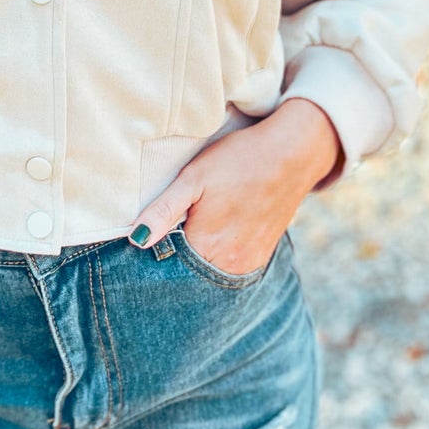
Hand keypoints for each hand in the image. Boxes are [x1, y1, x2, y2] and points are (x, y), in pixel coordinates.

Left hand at [129, 99, 340, 274]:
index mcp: (207, 246)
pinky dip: (219, 257)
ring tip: (195, 232)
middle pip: (192, 275)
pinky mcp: (263, 254)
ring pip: (212, 272)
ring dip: (199, 260)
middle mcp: (230, 263)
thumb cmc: (238, 160)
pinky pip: (233, 266)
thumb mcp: (193, 178)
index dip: (156, 258)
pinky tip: (216, 235)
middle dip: (177, 263)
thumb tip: (137, 240)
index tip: (149, 243)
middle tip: (172, 234)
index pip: (170, 269)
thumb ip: (163, 211)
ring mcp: (250, 262)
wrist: (291, 153)